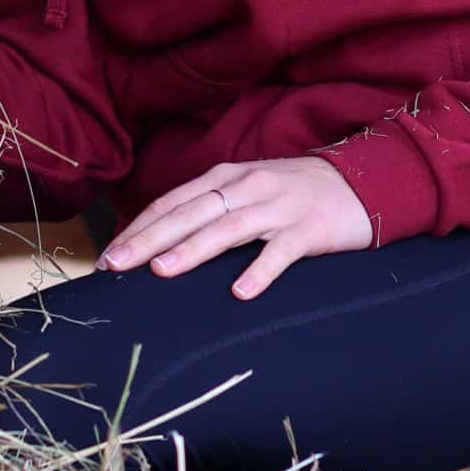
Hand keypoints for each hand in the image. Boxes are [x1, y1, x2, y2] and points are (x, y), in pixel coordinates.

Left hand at [99, 155, 371, 299]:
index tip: (108, 256)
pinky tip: (240, 292)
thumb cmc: (294, 193)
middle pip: (190, 213)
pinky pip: (281, 252)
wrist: (361, 181)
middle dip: (149, 239)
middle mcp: (247, 187)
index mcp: (227, 178)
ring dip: (193, 249)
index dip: (139, 227)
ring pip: (228, 228)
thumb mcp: (247, 191)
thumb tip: (162, 242)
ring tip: (162, 271)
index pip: (173, 202)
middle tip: (116, 264)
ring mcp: (278, 207)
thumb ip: (210, 209)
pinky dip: (260, 270)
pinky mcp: (309, 229)